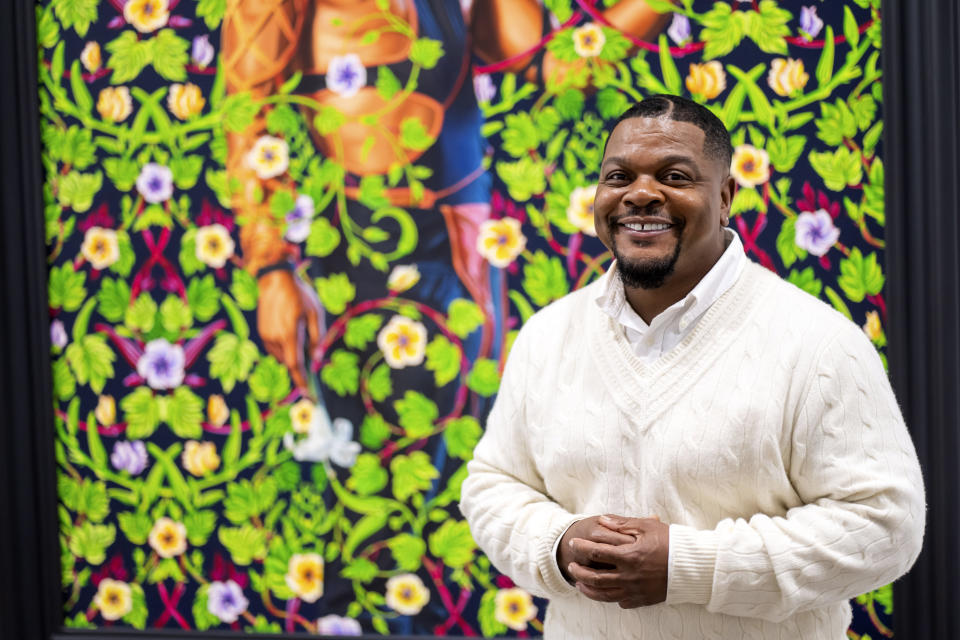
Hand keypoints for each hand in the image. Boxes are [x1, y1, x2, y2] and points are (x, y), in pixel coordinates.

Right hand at [256, 270, 323, 393]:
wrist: (274, 279)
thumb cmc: (299, 294)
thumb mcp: (315, 313)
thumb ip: (317, 337)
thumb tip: (316, 358)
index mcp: (289, 333)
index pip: (295, 365)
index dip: (302, 381)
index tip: (309, 395)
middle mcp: (274, 338)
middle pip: (290, 361)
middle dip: (301, 362)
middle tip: (311, 348)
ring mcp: (266, 336)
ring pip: (282, 355)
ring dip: (293, 352)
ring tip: (299, 329)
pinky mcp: (262, 332)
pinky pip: (276, 348)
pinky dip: (285, 346)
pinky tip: (290, 328)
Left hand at [565, 514, 669, 608]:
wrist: (693, 566)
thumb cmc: (670, 542)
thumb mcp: (646, 527)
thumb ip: (621, 524)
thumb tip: (602, 520)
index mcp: (628, 556)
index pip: (595, 552)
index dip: (581, 547)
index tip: (574, 543)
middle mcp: (629, 576)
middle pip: (595, 578)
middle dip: (578, 572)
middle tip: (571, 566)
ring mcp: (635, 590)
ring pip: (604, 594)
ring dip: (588, 589)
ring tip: (579, 584)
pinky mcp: (643, 600)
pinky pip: (621, 602)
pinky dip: (610, 597)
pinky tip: (605, 592)